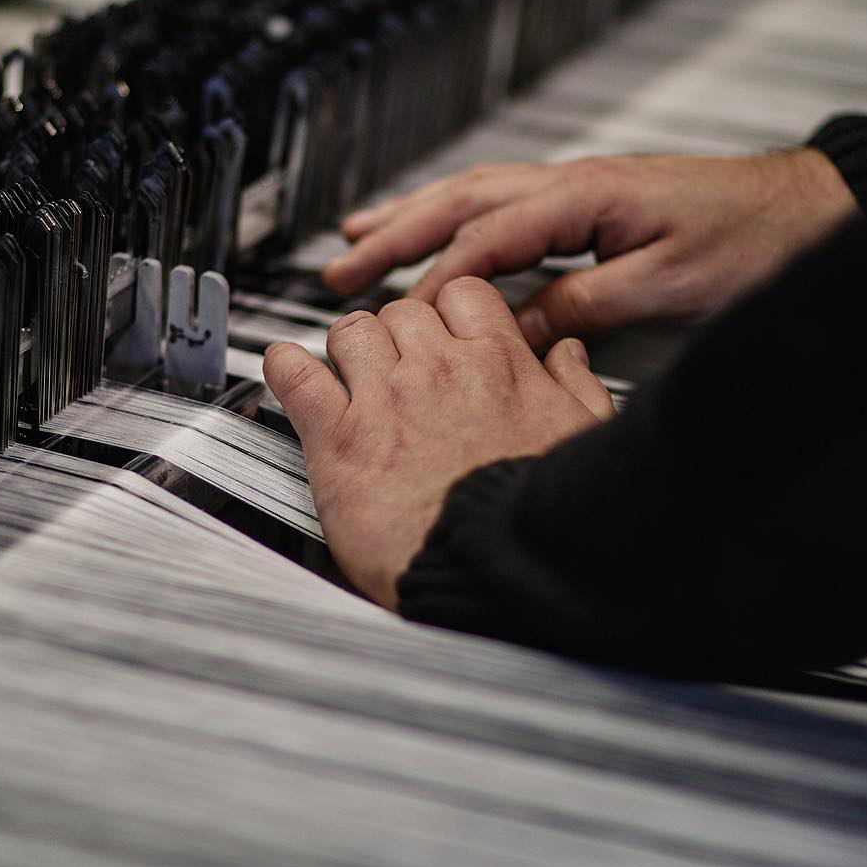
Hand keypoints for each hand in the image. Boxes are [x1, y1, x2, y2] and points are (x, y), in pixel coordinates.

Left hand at [262, 277, 613, 608]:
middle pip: (403, 311)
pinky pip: (295, 376)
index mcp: (499, 363)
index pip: (462, 295)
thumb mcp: (582, 437)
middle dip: (400, 334)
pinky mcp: (338, 439)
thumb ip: (574, 386)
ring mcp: (384, 399)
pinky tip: (287, 369)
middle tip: (400, 365)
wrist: (492, 571)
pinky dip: (283, 365)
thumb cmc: (538, 517)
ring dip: (349, 347)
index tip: (448, 334)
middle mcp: (438, 369)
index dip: (452, 313)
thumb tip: (568, 356)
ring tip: (351, 372)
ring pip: (350, 330)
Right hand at [323, 149, 856, 350]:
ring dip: (416, 218)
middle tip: (341, 268)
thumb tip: (516, 329)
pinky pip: (505, 208)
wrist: (814, 210)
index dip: (435, 281)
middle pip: (462, 201)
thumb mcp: (669, 287)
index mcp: (586, 195)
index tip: (397, 319)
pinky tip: (443, 238)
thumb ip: (585, 305)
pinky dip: (460, 222)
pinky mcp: (593, 206)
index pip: (487, 240)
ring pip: (476, 197)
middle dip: (396, 234)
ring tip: (360, 239)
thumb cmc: (758, 241)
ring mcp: (581, 189)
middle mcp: (574, 183)